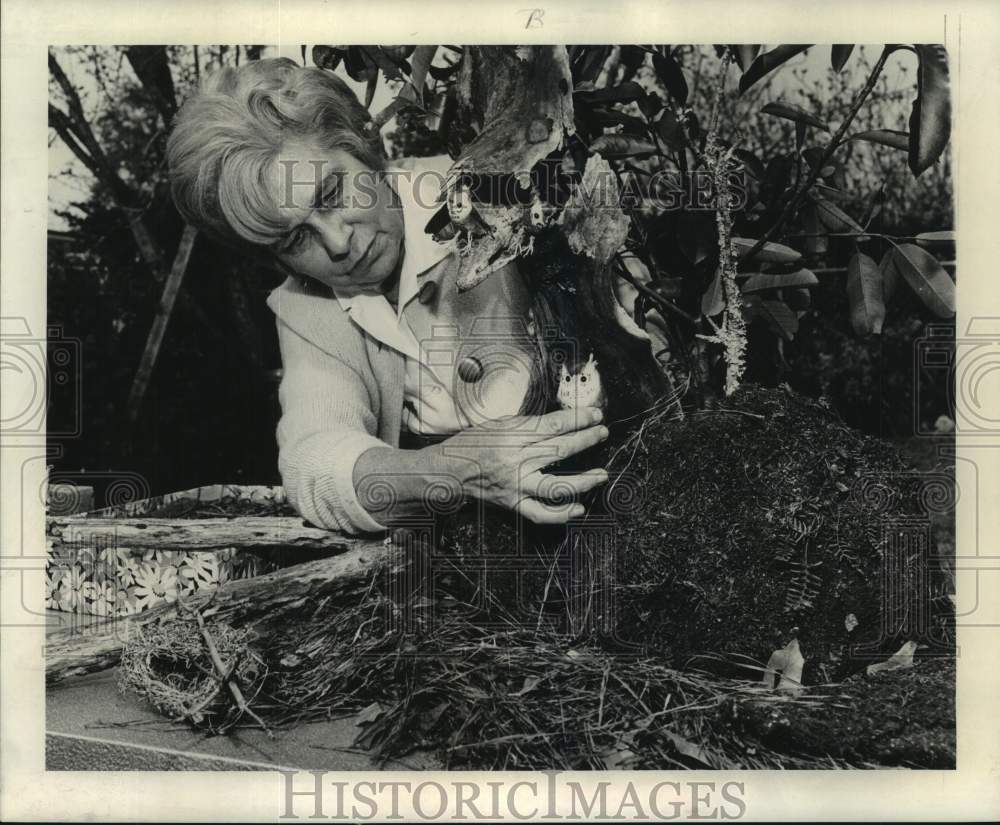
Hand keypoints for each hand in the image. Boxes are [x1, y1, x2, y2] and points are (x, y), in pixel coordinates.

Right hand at [427, 406, 609, 523]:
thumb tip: (561, 422)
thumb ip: (528, 425)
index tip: (595, 415)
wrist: (448, 472)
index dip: (578, 419)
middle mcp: (514, 460)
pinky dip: (561, 514)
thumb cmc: (472, 444)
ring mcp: (515, 484)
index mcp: (511, 436)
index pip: (553, 425)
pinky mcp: (512, 503)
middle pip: (559, 449)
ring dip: (582, 480)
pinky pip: (540, 512)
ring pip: (555, 485)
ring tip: (601, 475)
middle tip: (602, 433)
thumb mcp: (497, 424)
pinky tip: (579, 508)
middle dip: (586, 440)